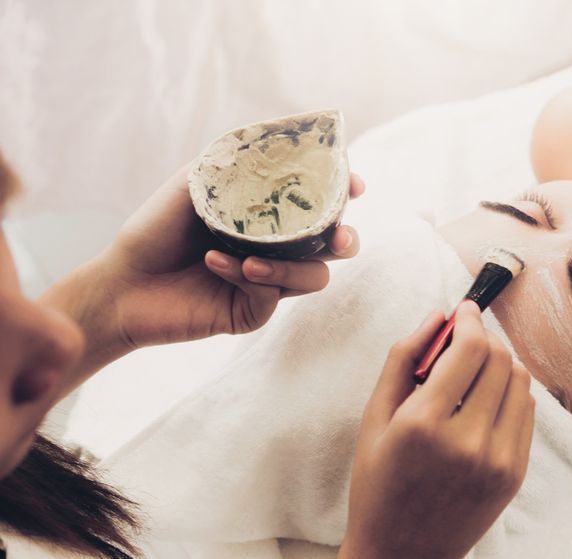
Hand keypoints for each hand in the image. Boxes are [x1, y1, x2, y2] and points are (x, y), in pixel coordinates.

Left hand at [104, 165, 364, 345]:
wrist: (120, 281)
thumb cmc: (154, 229)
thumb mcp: (194, 183)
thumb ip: (231, 162)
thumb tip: (274, 137)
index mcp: (270, 216)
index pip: (322, 204)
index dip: (344, 193)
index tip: (355, 185)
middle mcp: (278, 249)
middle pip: (336, 246)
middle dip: (345, 239)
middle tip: (337, 237)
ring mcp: (269, 283)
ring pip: (314, 277)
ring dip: (288, 266)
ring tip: (248, 259)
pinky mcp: (252, 313)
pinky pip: (271, 297)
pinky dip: (247, 277)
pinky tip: (216, 264)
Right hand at [344, 302, 534, 558]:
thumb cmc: (376, 487)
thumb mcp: (373, 420)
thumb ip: (402, 360)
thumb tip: (436, 316)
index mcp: (424, 424)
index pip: (471, 348)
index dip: (471, 319)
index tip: (464, 309)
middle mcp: (469, 441)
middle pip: (500, 359)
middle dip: (484, 338)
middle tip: (465, 338)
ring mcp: (499, 461)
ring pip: (520, 382)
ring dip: (500, 364)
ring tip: (473, 371)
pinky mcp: (516, 475)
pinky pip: (526, 413)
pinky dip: (509, 395)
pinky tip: (484, 402)